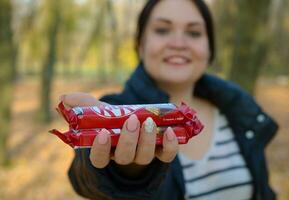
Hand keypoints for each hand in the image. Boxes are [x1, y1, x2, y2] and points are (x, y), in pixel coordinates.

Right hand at [60, 92, 178, 168]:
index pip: (98, 159)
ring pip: (144, 156)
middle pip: (124, 157)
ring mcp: (141, 156)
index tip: (102, 134)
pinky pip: (167, 156)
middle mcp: (123, 156)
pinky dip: (170, 146)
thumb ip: (84, 105)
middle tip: (132, 120)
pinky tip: (171, 131)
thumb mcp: (100, 112)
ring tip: (150, 121)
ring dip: (148, 139)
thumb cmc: (114, 121)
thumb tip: (63, 98)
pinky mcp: (160, 153)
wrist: (135, 126)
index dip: (100, 150)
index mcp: (106, 150)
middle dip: (128, 140)